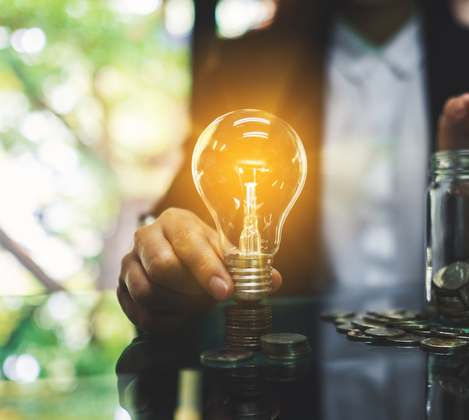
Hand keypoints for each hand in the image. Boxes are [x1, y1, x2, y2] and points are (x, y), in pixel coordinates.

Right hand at [117, 208, 282, 332]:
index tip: (226, 292)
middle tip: (209, 299)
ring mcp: (129, 262)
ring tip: (194, 304)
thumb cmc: (204, 254)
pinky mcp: (120, 288)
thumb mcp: (225, 253)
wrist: (174, 257)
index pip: (188, 243)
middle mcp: (146, 236)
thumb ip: (248, 267)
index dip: (208, 270)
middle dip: (191, 291)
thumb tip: (273, 280)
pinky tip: (179, 315)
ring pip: (147, 292)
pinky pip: (138, 313)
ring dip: (178, 306)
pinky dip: (164, 321)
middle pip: (163, 268)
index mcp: (176, 221)